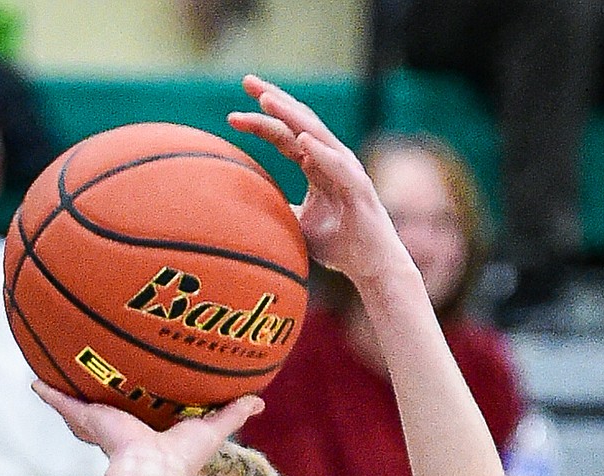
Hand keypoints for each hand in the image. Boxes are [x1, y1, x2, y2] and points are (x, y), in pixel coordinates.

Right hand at [34, 383, 263, 475]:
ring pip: (81, 403)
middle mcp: (120, 424)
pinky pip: (63, 403)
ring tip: (51, 368)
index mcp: (146, 429)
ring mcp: (101, 422)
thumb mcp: (210, 429)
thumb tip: (259, 400)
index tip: (136, 381)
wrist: (150, 469)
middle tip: (89, 368)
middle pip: (107, 404)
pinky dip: (48, 394)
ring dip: (67, 390)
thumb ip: (232, 414)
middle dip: (98, 390)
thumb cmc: (180, 458)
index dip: (138, 396)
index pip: (140, 409)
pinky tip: (34, 381)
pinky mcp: (86, 419)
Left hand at [229, 77, 402, 288]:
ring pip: (316, 134)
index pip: (284, 134)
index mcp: (315, 163)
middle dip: (272, 100)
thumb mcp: (297, 225)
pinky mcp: (358, 186)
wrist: (371, 266)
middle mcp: (330, 158)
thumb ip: (278, 210)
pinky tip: (301, 139)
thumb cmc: (338, 246)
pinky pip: (337, 165)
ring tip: (268, 101)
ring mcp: (346, 169)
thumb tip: (248, 213)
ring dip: (291, 115)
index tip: (232, 116)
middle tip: (247, 82)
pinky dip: (319, 151)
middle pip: (298, 121)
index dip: (260, 122)